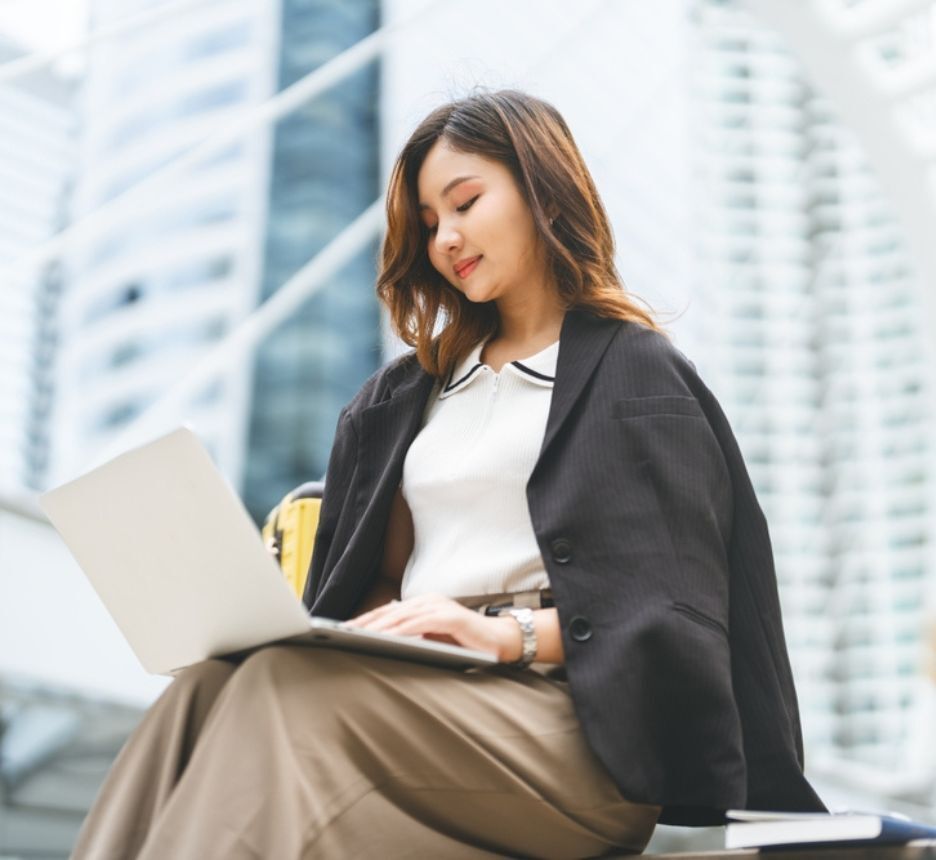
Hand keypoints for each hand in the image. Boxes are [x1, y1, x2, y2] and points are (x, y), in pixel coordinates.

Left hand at [346, 594, 521, 661]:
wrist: (500, 641)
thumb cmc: (466, 643)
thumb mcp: (434, 638)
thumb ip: (413, 636)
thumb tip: (384, 640)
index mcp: (423, 604)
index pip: (389, 612)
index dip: (367, 620)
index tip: (345, 629)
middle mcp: (429, 600)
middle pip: (390, 612)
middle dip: (365, 622)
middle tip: (343, 632)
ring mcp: (439, 606)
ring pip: (401, 616)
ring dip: (378, 627)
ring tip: (358, 635)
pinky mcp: (449, 616)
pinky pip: (419, 623)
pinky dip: (400, 631)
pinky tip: (386, 638)